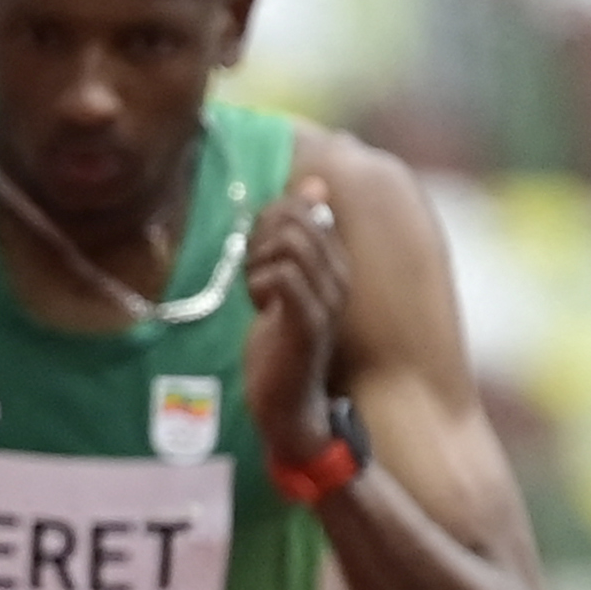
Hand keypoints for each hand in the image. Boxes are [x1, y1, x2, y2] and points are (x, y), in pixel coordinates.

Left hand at [243, 183, 347, 452]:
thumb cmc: (278, 343)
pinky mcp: (309, 322)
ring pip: (288, 244)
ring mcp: (327, 298)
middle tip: (251, 273)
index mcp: (334, 262)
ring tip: (256, 292)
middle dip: (259, 239)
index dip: (267, 222)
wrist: (288, 405)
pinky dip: (259, 283)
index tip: (255, 256)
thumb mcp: (278, 282)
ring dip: (257, 262)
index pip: (303, 207)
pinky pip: (282, 276)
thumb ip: (288, 237)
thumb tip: (312, 184)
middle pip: (295, 219)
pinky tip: (259, 306)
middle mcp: (339, 275)